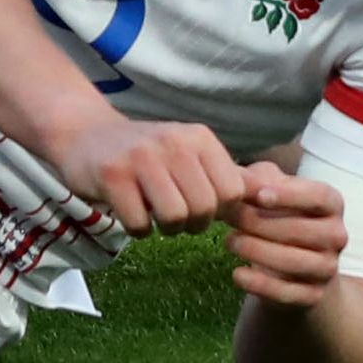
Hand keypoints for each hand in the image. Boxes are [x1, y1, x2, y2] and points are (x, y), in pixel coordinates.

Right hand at [55, 113, 250, 236]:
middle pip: (204, 209)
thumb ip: (230, 176)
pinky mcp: (111, 174)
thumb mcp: (190, 155)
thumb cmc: (146, 153)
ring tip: (153, 213)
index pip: (231, 193)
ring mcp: (140, 156)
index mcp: (199, 138)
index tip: (197, 203)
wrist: (84, 134)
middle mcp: (172, 141)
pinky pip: (140, 224)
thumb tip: (278, 192)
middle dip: (191, 223)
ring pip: (174, 218)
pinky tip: (128, 209)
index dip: (218, 210)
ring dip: (165, 228)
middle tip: (173, 213)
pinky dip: (137, 228)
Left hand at [220, 165, 347, 306]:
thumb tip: (235, 178)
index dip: (290, 195)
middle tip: (227, 217)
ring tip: (230, 241)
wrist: (296, 265)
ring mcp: (328, 268)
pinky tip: (238, 274)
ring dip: (257, 251)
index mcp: (330, 203)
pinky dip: (261, 285)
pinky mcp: (314, 295)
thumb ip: (254, 179)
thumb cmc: (278, 214)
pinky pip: (288, 293)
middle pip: (301, 230)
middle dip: (259, 223)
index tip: (259, 195)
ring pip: (295, 262)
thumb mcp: (268, 188)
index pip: (319, 196)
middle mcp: (336, 236)